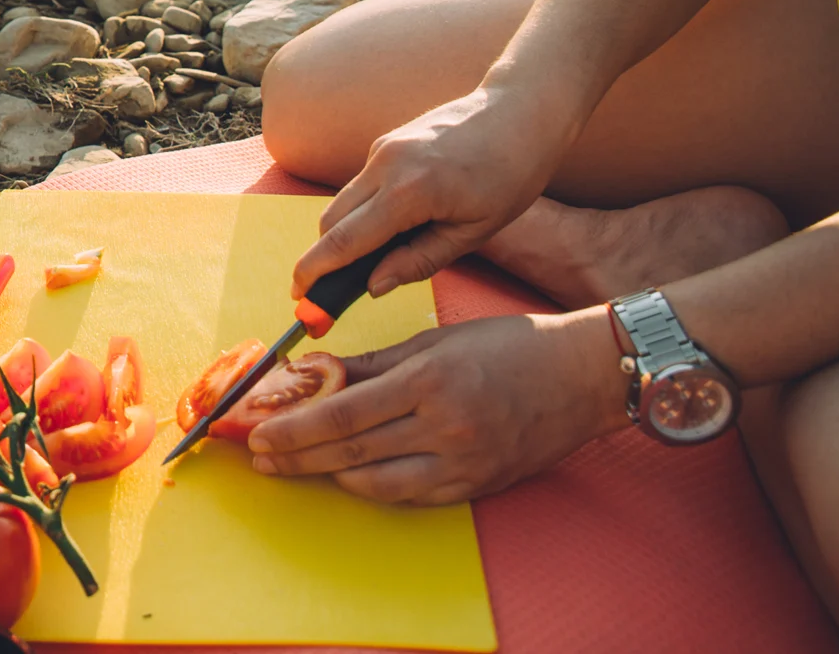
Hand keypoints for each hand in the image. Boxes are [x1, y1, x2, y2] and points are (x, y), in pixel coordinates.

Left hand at [245, 309, 625, 504]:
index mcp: (428, 382)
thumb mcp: (432, 342)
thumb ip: (369, 364)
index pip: (341, 413)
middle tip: (259, 457)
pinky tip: (345, 476)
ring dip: (326, 476)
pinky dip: (371, 487)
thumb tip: (312, 374)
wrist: (580, 377)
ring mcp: (462, 463)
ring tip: (292, 465)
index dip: (292, 427)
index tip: (258, 431)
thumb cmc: (507, 347)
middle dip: (296, 456)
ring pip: (375, 482)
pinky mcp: (475, 486)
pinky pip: (409, 495)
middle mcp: (443, 428)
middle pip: (349, 452)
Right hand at [291, 84, 575, 299]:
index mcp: (409, 193)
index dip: (315, 272)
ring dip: (344, 235)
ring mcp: (381, 149)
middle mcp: (384, 166)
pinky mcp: (386, 142)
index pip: (344, 240)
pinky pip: (361, 186)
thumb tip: (372, 286)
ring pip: (343, 203)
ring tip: (369, 263)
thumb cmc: (510, 175)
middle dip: (323, 258)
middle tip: (329, 293)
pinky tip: (394, 226)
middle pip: (331, 222)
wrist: (520, 112)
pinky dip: (363, 212)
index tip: (299, 297)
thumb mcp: (474, 232)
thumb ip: (419, 261)